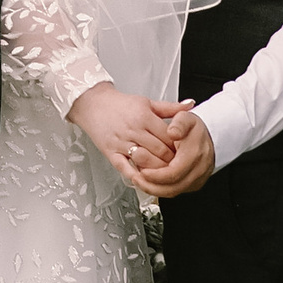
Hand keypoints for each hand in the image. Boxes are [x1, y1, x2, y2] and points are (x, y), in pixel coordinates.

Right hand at [67, 82, 177, 197]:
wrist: (92, 103)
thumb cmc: (120, 105)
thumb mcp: (147, 102)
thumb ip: (170, 107)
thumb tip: (190, 106)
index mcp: (144, 116)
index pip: (169, 136)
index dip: (180, 146)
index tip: (186, 152)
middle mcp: (134, 130)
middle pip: (160, 150)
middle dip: (172, 161)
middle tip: (180, 167)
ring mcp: (122, 142)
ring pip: (145, 160)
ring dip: (158, 170)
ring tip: (166, 175)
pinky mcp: (111, 152)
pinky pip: (125, 167)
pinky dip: (136, 176)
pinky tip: (145, 180)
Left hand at [143, 101, 214, 196]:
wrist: (207, 137)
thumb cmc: (194, 129)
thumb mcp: (186, 118)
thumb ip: (179, 123)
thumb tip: (172, 132)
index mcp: (195, 154)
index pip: (174, 172)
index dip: (156, 175)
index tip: (142, 171)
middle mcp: (198, 170)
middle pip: (173, 187)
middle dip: (151, 185)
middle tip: (136, 178)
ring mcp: (197, 179)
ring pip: (173, 192)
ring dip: (154, 189)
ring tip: (139, 181)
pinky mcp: (193, 184)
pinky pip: (176, 191)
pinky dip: (160, 189)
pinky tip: (148, 183)